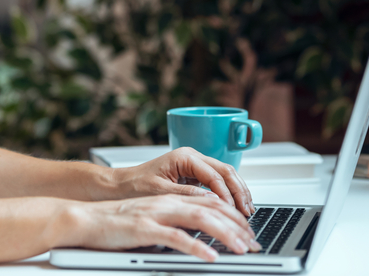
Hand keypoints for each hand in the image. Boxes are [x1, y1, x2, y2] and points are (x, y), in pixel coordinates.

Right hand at [69, 194, 261, 261]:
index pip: (209, 200)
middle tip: (254, 242)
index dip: (233, 214)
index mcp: (168, 198)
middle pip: (210, 207)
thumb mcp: (150, 217)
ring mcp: (155, 214)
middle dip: (237, 225)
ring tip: (242, 249)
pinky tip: (210, 257)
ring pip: (199, 219)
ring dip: (224, 234)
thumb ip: (173, 221)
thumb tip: (199, 235)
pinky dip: (196, 247)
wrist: (84, 218)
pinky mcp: (144, 228)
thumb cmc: (114, 222)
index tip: (249, 231)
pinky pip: (175, 237)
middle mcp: (166, 202)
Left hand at [111, 147, 255, 216]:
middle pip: (226, 171)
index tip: (234, 211)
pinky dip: (229, 193)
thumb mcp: (161, 192)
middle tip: (248, 212)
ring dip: (238, 192)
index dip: (227, 194)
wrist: (120, 186)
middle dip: (240, 191)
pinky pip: (218, 181)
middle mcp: (192, 157)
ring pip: (225, 174)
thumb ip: (187, 194)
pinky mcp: (194, 173)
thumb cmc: (135, 186)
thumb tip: (211, 199)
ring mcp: (194, 164)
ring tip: (248, 210)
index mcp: (184, 157)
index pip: (215, 175)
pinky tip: (236, 205)